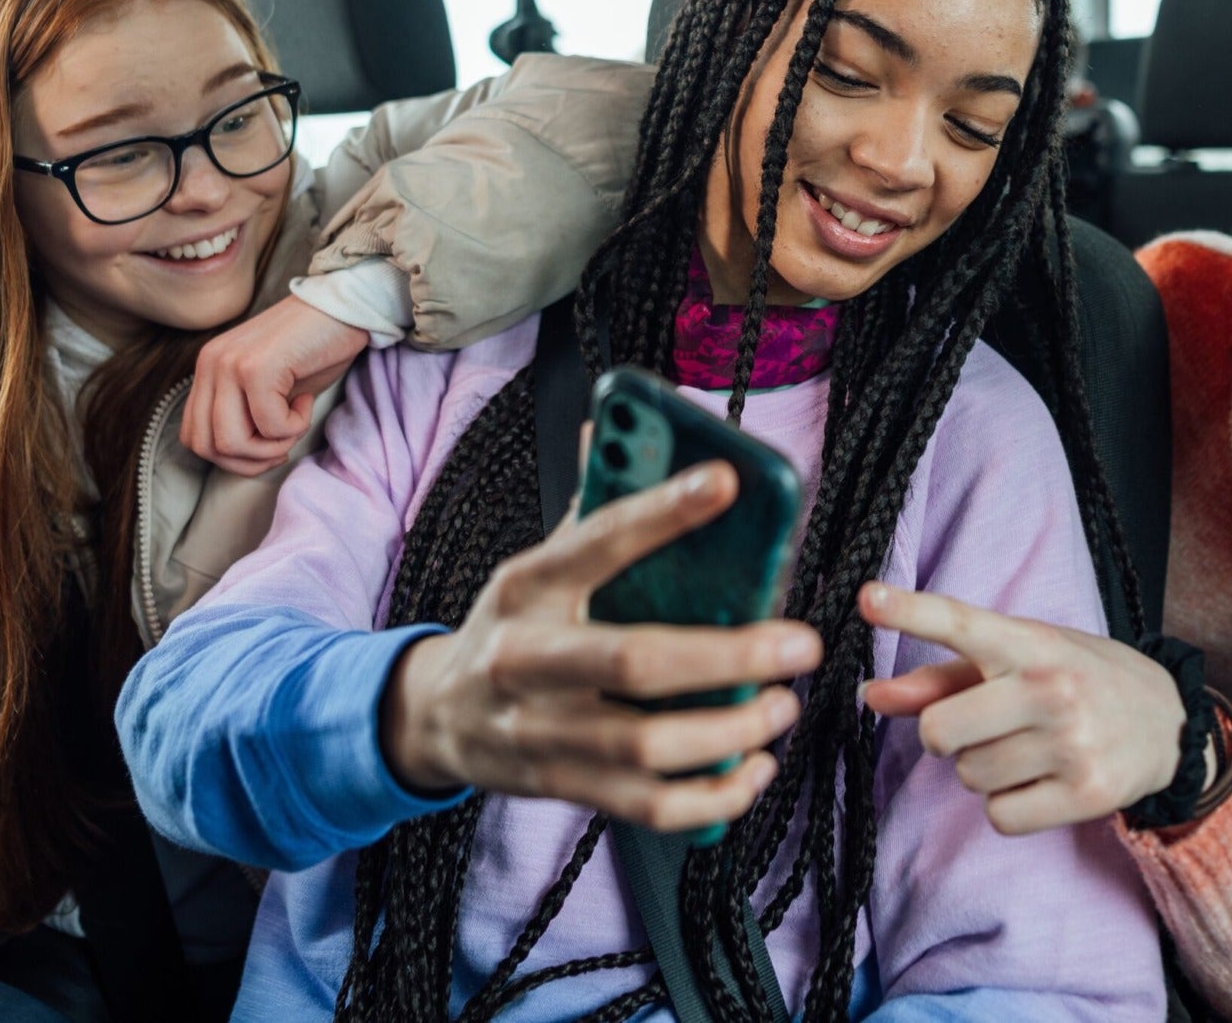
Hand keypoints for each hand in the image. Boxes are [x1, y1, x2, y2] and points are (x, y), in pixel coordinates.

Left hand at [182, 295, 369, 475]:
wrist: (344, 307)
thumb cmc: (315, 348)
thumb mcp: (270, 387)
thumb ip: (246, 414)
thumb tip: (243, 458)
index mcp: (208, 369)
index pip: (193, 437)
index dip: (231, 458)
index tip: (269, 446)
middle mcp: (210, 364)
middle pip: (206, 447)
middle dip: (250, 461)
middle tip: (284, 443)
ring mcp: (229, 365)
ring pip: (231, 442)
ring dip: (272, 447)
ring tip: (296, 423)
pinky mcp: (257, 367)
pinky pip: (270, 425)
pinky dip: (295, 426)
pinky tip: (306, 401)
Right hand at [381, 461, 823, 831]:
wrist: (432, 718)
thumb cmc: (510, 627)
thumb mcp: (535, 564)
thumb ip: (589, 507)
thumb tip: (614, 427)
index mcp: (526, 587)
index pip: (596, 541)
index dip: (662, 512)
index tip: (728, 482)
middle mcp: (525, 660)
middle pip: (633, 661)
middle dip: (729, 655)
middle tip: (800, 645)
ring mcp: (539, 732)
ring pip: (646, 745)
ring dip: (730, 730)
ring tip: (781, 705)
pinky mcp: (560, 788)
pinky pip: (646, 805)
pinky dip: (712, 797)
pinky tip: (752, 767)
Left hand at [860, 583, 1186, 834]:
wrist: (1169, 722)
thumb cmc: (1078, 679)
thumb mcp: (1020, 657)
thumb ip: (942, 677)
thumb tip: (871, 696)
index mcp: (1032, 643)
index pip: (961, 623)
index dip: (911, 611)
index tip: (869, 598)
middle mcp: (1052, 688)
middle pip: (941, 730)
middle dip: (945, 735)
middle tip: (981, 724)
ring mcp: (1072, 743)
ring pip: (969, 776)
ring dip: (982, 769)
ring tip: (1026, 747)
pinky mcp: (1087, 794)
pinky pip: (1000, 815)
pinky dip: (1008, 805)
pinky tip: (1041, 781)